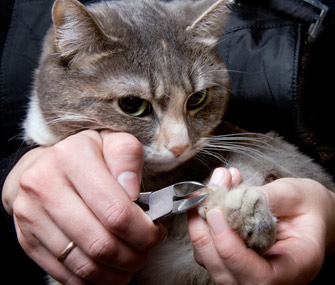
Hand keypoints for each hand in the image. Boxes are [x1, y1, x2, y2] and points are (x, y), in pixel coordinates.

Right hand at [2, 130, 166, 283]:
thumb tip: (132, 191)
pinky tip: (108, 271)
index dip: (143, 230)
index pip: (116, 210)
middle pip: (100, 242)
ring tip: (131, 264)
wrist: (43, 167)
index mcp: (71, 158)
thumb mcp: (111, 142)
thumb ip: (127, 157)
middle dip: (133, 256)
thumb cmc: (87, 156)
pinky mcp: (26, 239)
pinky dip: (92, 280)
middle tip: (146, 251)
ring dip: (115, 273)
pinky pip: (63, 274)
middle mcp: (44, 185)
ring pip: (83, 264)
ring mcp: (31, 215)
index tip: (156, 232)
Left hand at [188, 168, 334, 283]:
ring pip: (211, 261)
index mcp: (295, 266)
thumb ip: (267, 197)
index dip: (231, 248)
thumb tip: (232, 199)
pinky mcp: (233, 258)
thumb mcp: (297, 196)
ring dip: (200, 225)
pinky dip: (202, 223)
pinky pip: (209, 249)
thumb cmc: (310, 206)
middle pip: (226, 272)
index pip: (259, 276)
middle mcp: (270, 277)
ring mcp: (248, 270)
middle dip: (205, 234)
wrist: (310, 212)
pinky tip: (212, 198)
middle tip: (203, 197)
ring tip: (208, 191)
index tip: (215, 213)